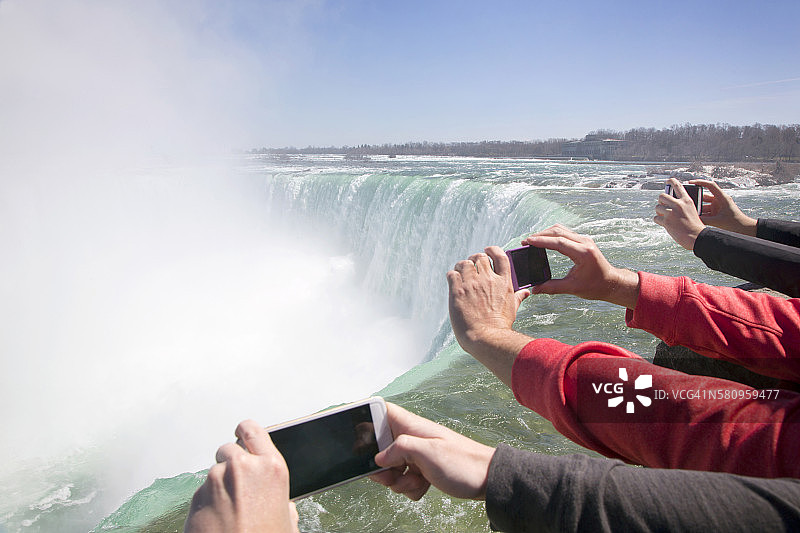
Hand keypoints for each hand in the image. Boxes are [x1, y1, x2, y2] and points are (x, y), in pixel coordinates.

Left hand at [184, 420, 298, 532]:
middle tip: (239, 486)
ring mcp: (216, 482)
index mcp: (271, 468)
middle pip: (229, 449)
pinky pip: (201, 494)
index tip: (242, 433)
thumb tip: (280, 503)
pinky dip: (208, 504)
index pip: (252, 430)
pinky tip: (219, 521)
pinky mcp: (196, 499)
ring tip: (230, 512)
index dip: (245, 431)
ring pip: (214, 473)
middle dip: (231, 464)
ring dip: (219, 487)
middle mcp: (241, 468)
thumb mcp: (287, 521)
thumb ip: (283, 501)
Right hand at [369, 403, 494, 500]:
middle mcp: (410, 438)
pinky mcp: (420, 470)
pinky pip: (402, 481)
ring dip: (398, 481)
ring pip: (389, 469)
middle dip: (382, 467)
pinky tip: (424, 485)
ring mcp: (415, 454)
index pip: (380, 411)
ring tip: (417, 479)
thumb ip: (400, 448)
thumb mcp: (429, 453)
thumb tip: (378, 456)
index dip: (365, 419)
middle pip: (378, 448)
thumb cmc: (463, 462)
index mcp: (410, 426)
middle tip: (395, 473)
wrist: (486, 480)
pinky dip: (410, 487)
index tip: (359, 440)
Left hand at [446, 246, 531, 385]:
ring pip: (464, 263)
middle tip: (471, 266)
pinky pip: (452, 274)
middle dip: (474, 259)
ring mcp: (472, 284)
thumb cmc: (500, 327)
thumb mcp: (513, 309)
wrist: (486, 338)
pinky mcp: (458, 291)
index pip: (500, 256)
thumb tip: (526, 292)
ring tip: (460, 273)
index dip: (492, 250)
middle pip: (479, 257)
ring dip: (461, 267)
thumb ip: (518, 297)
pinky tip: (453, 282)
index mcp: (504, 282)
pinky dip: (452, 276)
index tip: (487, 250)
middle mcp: (488, 279)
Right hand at [521, 224, 639, 308]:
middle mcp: (584, 243)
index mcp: (583, 253)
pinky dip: (552, 234)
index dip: (541, 241)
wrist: (611, 282)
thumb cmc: (595, 286)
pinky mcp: (583, 240)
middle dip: (540, 235)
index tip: (527, 241)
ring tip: (532, 240)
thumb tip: (535, 289)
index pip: (559, 242)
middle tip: (526, 241)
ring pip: (561, 229)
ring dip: (545, 233)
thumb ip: (552, 287)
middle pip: (558, 231)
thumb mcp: (572, 288)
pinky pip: (565, 232)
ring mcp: (584, 240)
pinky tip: (544, 240)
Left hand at [654, 178, 705, 249]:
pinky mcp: (666, 221)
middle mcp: (678, 204)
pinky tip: (664, 223)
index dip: (672, 181)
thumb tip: (669, 203)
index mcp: (687, 200)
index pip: (678, 186)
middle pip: (662, 196)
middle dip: (661, 201)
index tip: (668, 180)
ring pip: (657, 207)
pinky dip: (658, 221)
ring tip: (665, 216)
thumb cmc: (694, 225)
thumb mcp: (692, 210)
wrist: (695, 237)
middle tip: (663, 205)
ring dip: (659, 212)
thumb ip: (682, 205)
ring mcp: (671, 212)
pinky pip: (656, 218)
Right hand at [691, 179, 756, 235]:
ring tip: (691, 214)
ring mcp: (718, 207)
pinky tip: (695, 218)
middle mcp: (719, 201)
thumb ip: (704, 220)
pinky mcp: (717, 213)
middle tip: (688, 204)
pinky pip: (706, 212)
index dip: (700, 182)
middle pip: (704, 197)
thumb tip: (692, 218)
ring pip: (704, 206)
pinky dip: (701, 215)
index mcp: (722, 198)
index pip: (710, 186)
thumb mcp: (718, 221)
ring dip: (698, 210)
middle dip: (696, 200)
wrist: (744, 229)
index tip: (691, 182)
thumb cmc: (736, 223)